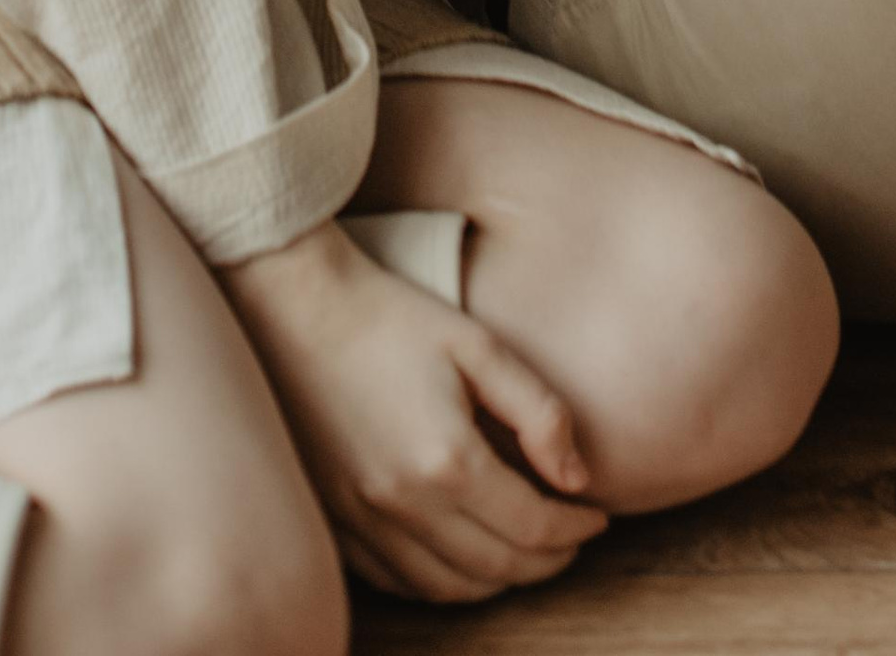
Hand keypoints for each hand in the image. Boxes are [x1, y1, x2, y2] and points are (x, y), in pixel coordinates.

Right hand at [220, 218, 607, 603]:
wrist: (299, 309)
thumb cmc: (392, 317)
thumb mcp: (479, 346)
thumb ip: (539, 411)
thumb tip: (577, 477)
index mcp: (447, 459)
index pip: (532, 527)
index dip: (575, 528)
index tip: (597, 515)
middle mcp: (404, 504)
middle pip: (496, 568)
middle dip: (546, 561)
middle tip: (570, 538)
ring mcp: (363, 521)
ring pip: (448, 587)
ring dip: (497, 581)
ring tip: (525, 552)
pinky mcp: (335, 522)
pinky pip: (398, 582)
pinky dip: (441, 583)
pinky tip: (461, 557)